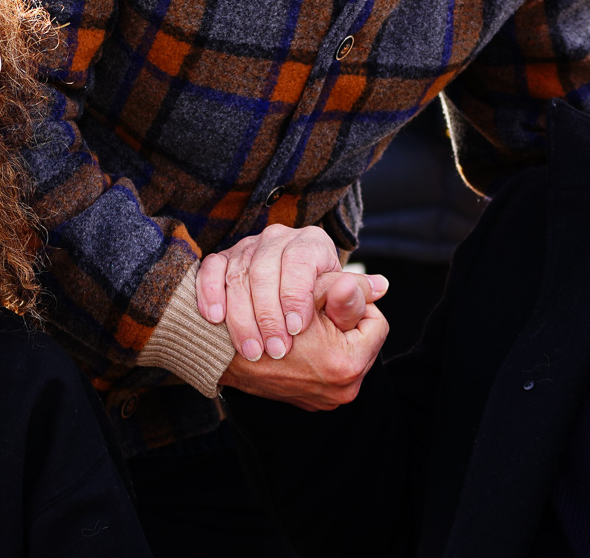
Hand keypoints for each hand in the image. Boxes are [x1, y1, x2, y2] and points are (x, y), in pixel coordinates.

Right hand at [198, 224, 385, 360]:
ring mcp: (246, 249)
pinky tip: (215, 319)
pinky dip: (210, 294)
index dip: (301, 296)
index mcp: (314, 244)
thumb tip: (379, 287)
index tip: (298, 327)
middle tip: (276, 349)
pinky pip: (210, 270)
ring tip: (252, 352)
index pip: (303, 262)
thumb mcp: (337, 309)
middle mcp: (279, 238)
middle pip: (267, 270)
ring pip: (239, 274)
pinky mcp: (221, 262)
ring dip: (242, 317)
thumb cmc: (315, 312)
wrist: (268, 321)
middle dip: (270, 314)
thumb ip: (351, 303)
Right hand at [218, 271, 388, 410]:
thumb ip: (345, 290)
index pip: (374, 323)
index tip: (334, 295)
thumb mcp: (307, 294)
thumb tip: (383, 285)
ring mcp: (320, 401)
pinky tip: (298, 346)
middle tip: (322, 308)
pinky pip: (320, 373)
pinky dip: (311, 357)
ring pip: (340, 354)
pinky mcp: (301, 404)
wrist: (211, 349)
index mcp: (346, 364)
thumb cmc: (260, 312)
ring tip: (307, 327)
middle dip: (342, 321)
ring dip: (327, 338)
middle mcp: (338, 391)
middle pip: (360, 340)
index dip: (353, 302)